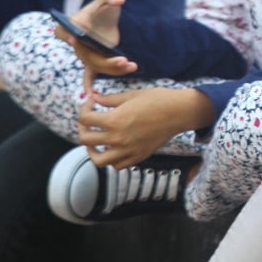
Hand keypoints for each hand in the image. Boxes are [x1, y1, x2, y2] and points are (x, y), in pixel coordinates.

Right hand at [51, 0, 137, 93]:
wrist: (109, 13)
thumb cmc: (106, 1)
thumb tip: (118, 1)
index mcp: (72, 23)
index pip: (65, 30)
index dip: (68, 34)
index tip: (75, 38)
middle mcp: (74, 40)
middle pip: (86, 55)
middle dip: (104, 60)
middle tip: (123, 60)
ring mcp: (83, 52)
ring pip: (95, 65)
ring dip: (112, 69)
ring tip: (131, 66)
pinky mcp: (93, 59)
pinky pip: (90, 74)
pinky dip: (90, 85)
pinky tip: (93, 97)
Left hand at [76, 87, 211, 168]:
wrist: (178, 112)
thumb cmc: (157, 99)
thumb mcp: (130, 95)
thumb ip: (109, 99)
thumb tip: (95, 97)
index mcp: (114, 120)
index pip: (85, 119)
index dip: (84, 109)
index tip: (91, 103)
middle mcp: (117, 138)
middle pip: (85, 139)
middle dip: (83, 127)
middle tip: (89, 121)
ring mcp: (127, 151)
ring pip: (98, 159)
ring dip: (92, 150)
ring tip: (95, 141)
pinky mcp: (137, 157)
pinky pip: (117, 165)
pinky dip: (111, 159)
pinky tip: (114, 148)